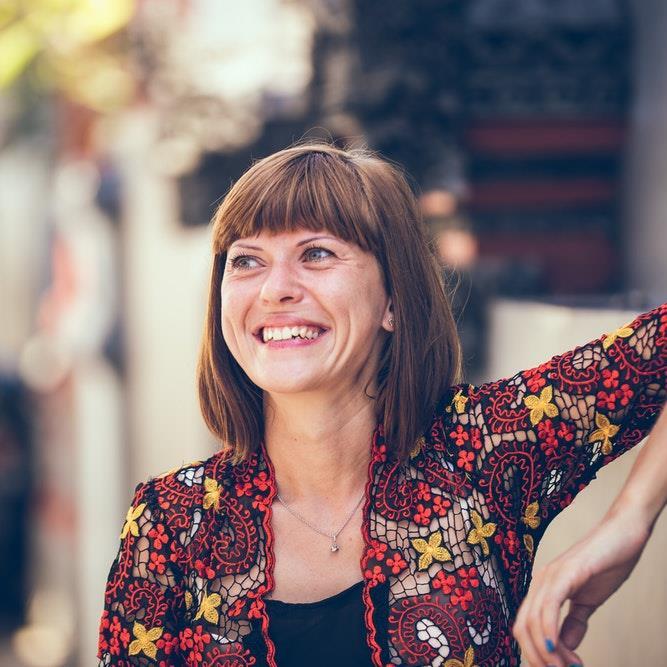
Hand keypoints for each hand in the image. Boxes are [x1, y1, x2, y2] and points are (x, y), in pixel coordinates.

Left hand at [511, 506, 651, 666]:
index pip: (525, 627)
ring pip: (533, 621)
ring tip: (569, 666)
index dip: (535, 654)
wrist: (623, 536)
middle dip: (538, 658)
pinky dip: (550, 631)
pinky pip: (549, 606)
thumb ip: (573, 622)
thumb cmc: (606, 564)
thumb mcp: (587, 601)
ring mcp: (550, 575)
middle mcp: (539, 581)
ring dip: (548, 652)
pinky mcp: (566, 572)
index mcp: (542, 588)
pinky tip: (558, 648)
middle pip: (522, 628)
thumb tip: (563, 645)